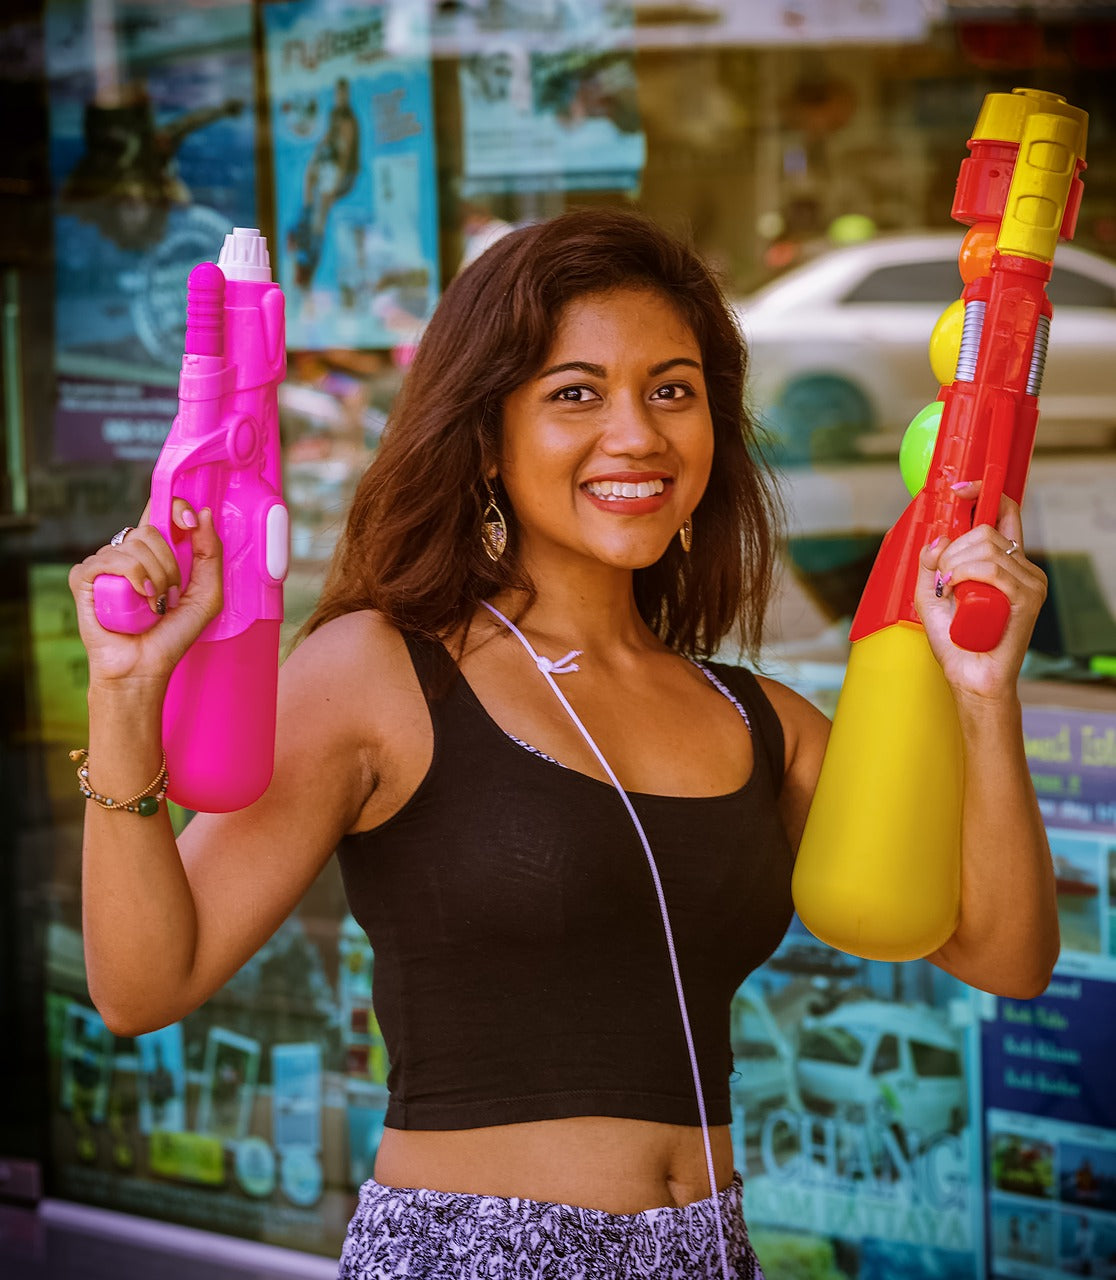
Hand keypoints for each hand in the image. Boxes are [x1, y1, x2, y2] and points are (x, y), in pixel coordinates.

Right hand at [69, 500, 223, 687]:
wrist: (144, 667)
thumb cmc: (171, 635)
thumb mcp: (206, 594)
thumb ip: (210, 554)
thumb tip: (203, 513)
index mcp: (154, 554)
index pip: (159, 511)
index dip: (174, 507)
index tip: (190, 522)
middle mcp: (126, 554)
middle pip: (151, 530)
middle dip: (171, 565)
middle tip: (171, 595)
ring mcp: (103, 564)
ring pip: (134, 544)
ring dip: (156, 577)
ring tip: (154, 604)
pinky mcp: (84, 577)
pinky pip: (111, 558)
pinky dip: (133, 578)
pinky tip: (137, 599)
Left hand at [915, 483, 1045, 701]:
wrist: (969, 676)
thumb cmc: (954, 639)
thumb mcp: (929, 595)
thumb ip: (929, 565)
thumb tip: (936, 539)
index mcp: (1004, 562)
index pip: (1005, 513)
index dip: (984, 494)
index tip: (960, 490)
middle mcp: (1021, 567)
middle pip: (985, 530)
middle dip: (951, 548)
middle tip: (940, 577)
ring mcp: (1029, 581)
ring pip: (985, 548)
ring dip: (953, 565)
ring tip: (946, 590)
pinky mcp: (1028, 597)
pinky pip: (990, 569)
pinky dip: (963, 575)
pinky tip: (953, 591)